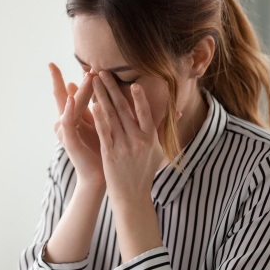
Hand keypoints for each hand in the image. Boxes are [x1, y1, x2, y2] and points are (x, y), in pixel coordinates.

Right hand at [49, 63, 103, 186]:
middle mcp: (65, 122)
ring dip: (77, 90)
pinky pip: (67, 122)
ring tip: (86, 76)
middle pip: (65, 96)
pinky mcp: (68, 140)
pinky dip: (68, 110)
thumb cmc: (101, 151)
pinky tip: (70, 98)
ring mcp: (65, 131)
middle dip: (70, 80)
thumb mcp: (100, 126)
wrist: (99, 176)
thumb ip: (99, 108)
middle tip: (76, 65)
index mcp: (73, 118)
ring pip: (69, 106)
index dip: (59, 79)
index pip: (66, 94)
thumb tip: (107, 90)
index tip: (52, 63)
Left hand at [91, 71, 171, 204]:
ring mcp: (123, 147)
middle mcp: (138, 141)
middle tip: (103, 72)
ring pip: (111, 117)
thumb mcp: (158, 151)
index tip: (133, 83)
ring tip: (94, 82)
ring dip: (101, 97)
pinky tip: (93, 105)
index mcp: (150, 139)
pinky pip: (104, 133)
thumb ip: (161, 130)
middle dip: (112, 88)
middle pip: (124, 109)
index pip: (145, 113)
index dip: (139, 98)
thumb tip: (177, 112)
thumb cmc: (144, 173)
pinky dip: (98, 118)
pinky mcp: (110, 154)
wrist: (132, 197)